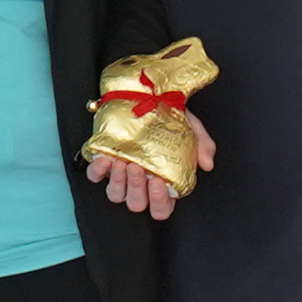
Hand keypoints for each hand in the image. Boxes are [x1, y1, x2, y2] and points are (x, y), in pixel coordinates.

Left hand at [84, 114, 215, 222]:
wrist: (148, 93)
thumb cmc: (170, 115)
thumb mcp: (192, 128)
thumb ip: (203, 146)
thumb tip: (206, 164)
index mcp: (164, 183)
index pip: (161, 209)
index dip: (159, 202)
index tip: (159, 180)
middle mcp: (141, 183)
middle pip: (136, 204)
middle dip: (136, 188)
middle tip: (138, 167)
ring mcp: (121, 175)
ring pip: (115, 195)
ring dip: (118, 182)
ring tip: (122, 162)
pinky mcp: (103, 162)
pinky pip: (94, 176)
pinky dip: (98, 171)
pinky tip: (106, 158)